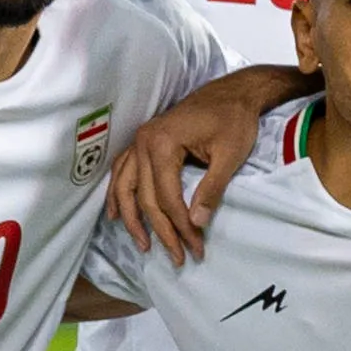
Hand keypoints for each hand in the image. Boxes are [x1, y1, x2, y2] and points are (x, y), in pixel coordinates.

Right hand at [108, 77, 283, 261]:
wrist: (233, 93)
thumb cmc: (234, 121)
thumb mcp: (229, 156)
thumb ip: (211, 189)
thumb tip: (196, 223)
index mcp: (163, 143)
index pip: (168, 197)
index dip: (181, 226)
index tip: (195, 247)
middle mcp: (144, 142)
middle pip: (146, 197)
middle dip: (161, 230)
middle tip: (177, 257)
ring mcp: (140, 141)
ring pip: (125, 187)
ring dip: (132, 218)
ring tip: (143, 244)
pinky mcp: (143, 142)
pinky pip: (123, 172)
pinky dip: (118, 194)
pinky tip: (116, 214)